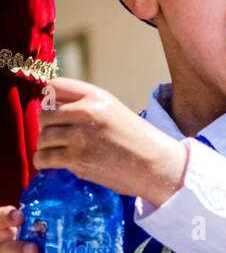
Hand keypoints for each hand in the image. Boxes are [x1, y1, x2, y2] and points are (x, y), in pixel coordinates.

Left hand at [34, 78, 187, 207]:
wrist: (157, 165)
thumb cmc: (138, 140)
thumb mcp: (114, 111)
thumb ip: (86, 106)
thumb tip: (50, 109)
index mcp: (97, 97)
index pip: (54, 86)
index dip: (49, 99)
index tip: (54, 112)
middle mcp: (86, 112)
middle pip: (44, 114)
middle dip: (47, 127)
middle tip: (57, 137)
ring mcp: (80, 136)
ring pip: (43, 137)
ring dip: (46, 146)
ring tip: (58, 152)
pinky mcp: (76, 158)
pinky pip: (44, 158)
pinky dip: (43, 162)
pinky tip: (52, 163)